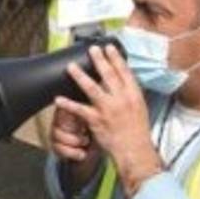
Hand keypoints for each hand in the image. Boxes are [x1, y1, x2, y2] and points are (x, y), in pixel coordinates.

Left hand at [57, 45, 161, 198]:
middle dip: (99, 60)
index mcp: (133, 94)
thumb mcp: (140, 107)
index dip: (115, 58)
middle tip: (92, 50)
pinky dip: (68, 104)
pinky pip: (79, 110)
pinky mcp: (96, 120)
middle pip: (108, 74)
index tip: (109, 48)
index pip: (124, 71)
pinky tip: (58, 99)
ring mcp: (108, 109)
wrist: (134, 150)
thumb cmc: (138, 131)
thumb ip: (130, 93)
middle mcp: (121, 99)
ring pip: (91, 88)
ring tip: (71, 67)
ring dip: (80, 76)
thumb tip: (122, 81)